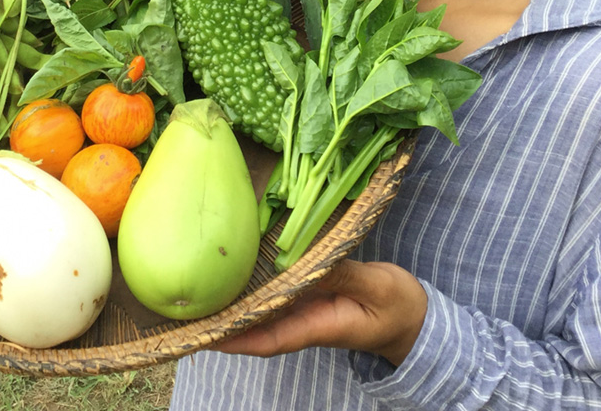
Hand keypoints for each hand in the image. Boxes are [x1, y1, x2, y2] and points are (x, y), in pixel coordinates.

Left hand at [212, 260, 427, 367]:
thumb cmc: (398, 307)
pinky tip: (238, 269)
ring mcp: (306, 308)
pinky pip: (277, 292)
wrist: (413, 317)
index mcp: (318, 327)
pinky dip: (256, 285)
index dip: (236, 338)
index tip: (205, 334)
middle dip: (224, 321)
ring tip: (200, 288)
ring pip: (264, 309)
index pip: (269, 339)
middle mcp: (304, 320)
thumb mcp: (377, 288)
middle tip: (187, 308)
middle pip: (256, 327)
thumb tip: (310, 261)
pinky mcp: (310, 294)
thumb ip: (345, 275)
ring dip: (235, 302)